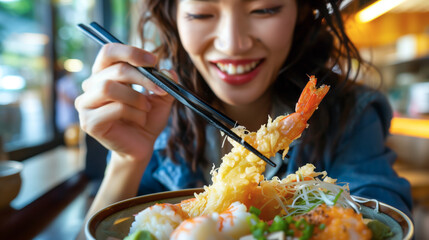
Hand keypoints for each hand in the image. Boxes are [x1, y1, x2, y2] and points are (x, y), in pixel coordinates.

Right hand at [75, 43, 175, 162]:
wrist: (141, 146)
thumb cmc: (147, 119)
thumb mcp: (161, 98)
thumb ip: (165, 82)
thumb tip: (169, 71)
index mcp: (104, 74)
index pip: (109, 51)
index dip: (131, 52)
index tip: (154, 60)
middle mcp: (91, 86)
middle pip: (114, 69)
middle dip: (142, 77)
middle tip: (160, 89)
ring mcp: (86, 104)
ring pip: (108, 87)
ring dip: (136, 97)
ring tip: (147, 108)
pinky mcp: (89, 122)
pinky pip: (114, 108)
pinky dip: (134, 113)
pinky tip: (140, 120)